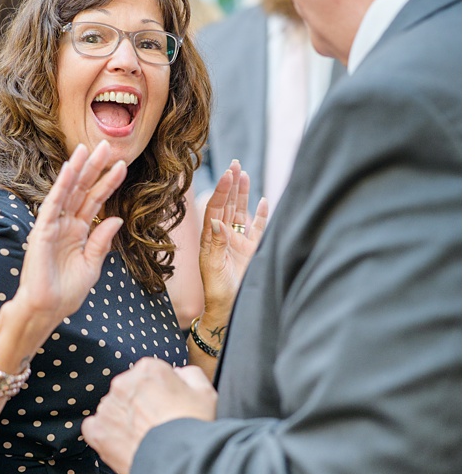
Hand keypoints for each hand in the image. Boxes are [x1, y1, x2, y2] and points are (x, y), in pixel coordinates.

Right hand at [8, 143, 128, 328]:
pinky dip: (61, 185)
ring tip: (88, 148)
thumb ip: (101, 241)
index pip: (96, 201)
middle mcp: (66, 224)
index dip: (108, 183)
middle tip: (107, 145)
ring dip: (78, 169)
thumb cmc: (66, 292)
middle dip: (94, 168)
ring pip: (68, 191)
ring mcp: (53, 225)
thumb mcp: (92, 266)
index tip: (122, 165)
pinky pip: (53, 203)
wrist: (47, 310)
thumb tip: (116, 218)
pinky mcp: (42, 230)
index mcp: (79, 232)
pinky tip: (70, 168)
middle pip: (82, 190)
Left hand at [81, 358, 216, 473]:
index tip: (167, 406)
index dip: (161, 392)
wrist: (180, 465)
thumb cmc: (195, 429)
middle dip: (140, 404)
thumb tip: (178, 373)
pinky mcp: (97, 431)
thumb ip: (189, 374)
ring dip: (124, 419)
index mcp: (148, 370)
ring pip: (113, 409)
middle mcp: (123, 384)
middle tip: (158, 425)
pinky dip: (104, 434)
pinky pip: (94, 427)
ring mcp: (108, 408)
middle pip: (129, 390)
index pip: (149, 374)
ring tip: (144, 438)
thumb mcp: (206, 393)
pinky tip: (123, 444)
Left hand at [195, 160, 269, 318]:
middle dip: (231, 184)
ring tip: (244, 174)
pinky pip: (258, 228)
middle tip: (234, 164)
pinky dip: (260, 214)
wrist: (228, 310)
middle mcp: (225, 237)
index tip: (226, 175)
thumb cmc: (218, 292)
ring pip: (241, 212)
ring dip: (243, 194)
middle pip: (228, 205)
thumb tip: (217, 221)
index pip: (216, 209)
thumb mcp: (214, 268)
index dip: (221, 191)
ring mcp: (239, 242)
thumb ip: (217, 244)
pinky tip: (262, 201)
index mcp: (212, 239)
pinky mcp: (253, 250)